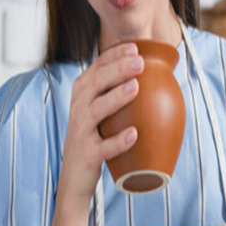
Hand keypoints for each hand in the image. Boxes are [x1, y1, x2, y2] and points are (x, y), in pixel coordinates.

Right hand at [58, 43, 142, 206]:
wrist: (74, 178)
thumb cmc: (93, 139)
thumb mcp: (97, 112)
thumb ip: (113, 92)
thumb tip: (151, 74)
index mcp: (81, 96)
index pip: (96, 68)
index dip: (113, 56)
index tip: (134, 47)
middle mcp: (78, 110)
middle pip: (96, 84)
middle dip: (117, 70)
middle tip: (140, 62)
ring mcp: (81, 133)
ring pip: (97, 111)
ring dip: (116, 97)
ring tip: (136, 87)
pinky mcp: (87, 155)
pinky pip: (103, 148)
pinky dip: (118, 141)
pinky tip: (134, 134)